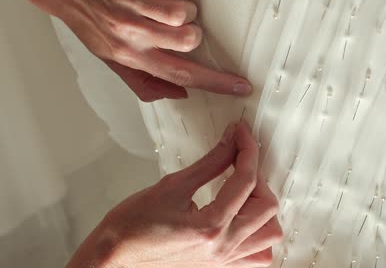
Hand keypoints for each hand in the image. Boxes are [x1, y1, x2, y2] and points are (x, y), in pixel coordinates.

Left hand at [5, 0, 251, 100]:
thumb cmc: (86, 20)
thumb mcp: (111, 58)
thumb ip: (144, 80)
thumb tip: (179, 93)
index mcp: (130, 56)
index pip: (182, 76)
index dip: (217, 84)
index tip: (240, 86)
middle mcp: (131, 32)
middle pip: (189, 40)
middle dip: (192, 31)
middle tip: (176, 25)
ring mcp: (130, 2)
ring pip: (184, 11)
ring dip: (183, 5)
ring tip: (165, 2)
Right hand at [67, 122, 282, 267]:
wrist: (114, 257)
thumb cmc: (132, 227)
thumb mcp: (172, 185)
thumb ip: (210, 163)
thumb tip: (230, 141)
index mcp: (211, 227)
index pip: (246, 181)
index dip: (247, 149)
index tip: (241, 133)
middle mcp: (222, 247)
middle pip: (266, 207)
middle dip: (258, 178)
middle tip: (239, 162)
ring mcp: (223, 260)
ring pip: (269, 235)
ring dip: (264, 209)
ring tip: (244, 193)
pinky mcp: (219, 266)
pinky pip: (257, 256)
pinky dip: (259, 235)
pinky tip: (244, 219)